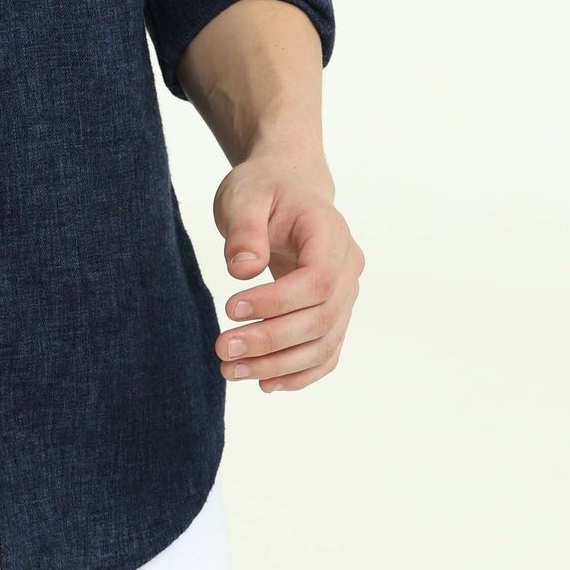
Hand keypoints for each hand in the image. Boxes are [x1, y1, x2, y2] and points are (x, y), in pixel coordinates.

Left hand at [209, 151, 363, 392]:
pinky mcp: (333, 312)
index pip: (318, 280)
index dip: (277, 302)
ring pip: (324, 344)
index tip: (230, 308)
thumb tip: (243, 271)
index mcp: (330, 232)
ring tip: (229, 370)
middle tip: (221, 349)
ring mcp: (346, 294)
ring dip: (278, 366)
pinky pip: (325, 352)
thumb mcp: (245, 195)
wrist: (287, 187)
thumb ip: (244, 229)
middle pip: (321, 318)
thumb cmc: (264, 188)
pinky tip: (263, 382)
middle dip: (271, 341)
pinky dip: (298, 373)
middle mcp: (348, 267)